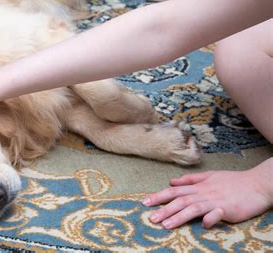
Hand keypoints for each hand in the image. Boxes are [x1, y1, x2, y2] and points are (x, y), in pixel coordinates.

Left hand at [142, 158, 272, 228]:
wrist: (256, 184)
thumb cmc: (233, 181)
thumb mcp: (210, 176)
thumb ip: (190, 180)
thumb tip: (171, 181)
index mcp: (198, 186)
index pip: (174, 191)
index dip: (159, 196)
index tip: (145, 202)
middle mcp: (204, 193)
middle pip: (180, 200)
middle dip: (164, 209)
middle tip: (150, 217)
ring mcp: (215, 201)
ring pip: (193, 208)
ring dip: (179, 216)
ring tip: (165, 225)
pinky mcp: (228, 209)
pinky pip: (217, 214)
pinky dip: (210, 219)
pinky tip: (203, 225)